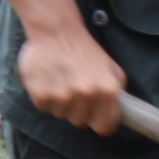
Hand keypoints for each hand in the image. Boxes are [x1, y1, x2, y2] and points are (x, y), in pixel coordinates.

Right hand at [18, 15, 125, 133]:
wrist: (57, 31)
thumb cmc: (86, 51)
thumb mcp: (112, 69)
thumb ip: (117, 94)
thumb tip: (115, 117)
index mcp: (108, 90)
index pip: (104, 128)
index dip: (98, 122)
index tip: (94, 116)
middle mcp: (86, 94)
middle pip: (80, 122)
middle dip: (78, 110)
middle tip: (74, 89)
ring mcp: (62, 96)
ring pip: (61, 115)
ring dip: (61, 103)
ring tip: (61, 81)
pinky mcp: (41, 94)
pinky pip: (44, 107)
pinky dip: (45, 96)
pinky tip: (49, 79)